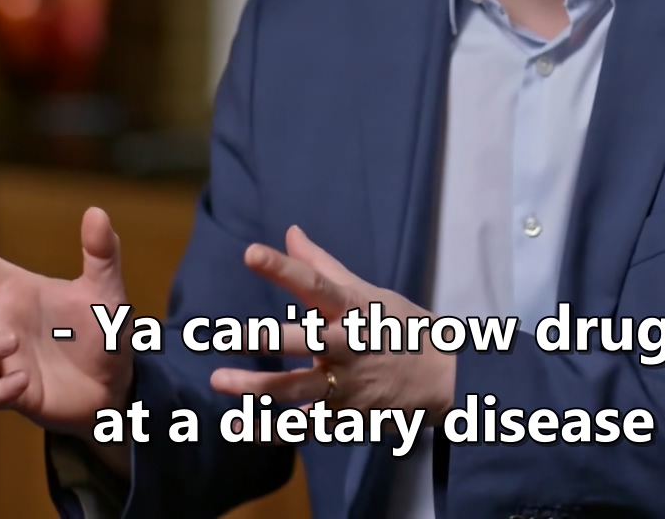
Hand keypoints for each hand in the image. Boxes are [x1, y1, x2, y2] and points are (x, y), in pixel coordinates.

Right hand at [0, 207, 132, 436]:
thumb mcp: (106, 290)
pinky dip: (1, 389)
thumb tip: (97, 211)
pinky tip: (22, 380)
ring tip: (12, 339)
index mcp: (18, 292)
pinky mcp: (17, 394)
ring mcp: (6, 360)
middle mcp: (4, 323)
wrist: (117, 385)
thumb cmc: (102, 332)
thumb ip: (102, 253)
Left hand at [209, 226, 455, 418]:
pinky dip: (270, 430)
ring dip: (256, 388)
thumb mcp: (369, 294)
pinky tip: (237, 426)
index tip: (251, 253)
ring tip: (218, 381)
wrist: (446, 380)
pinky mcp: (347, 419)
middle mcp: (349, 346)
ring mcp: (347, 386)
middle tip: (217, 335)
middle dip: (260, 338)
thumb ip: (323, 267)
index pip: (316, 284)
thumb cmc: (400, 328)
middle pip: (302, 340)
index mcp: (354, 310)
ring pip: (297, 389)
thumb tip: (290, 233)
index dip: (284, 269)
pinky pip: (304, 427)